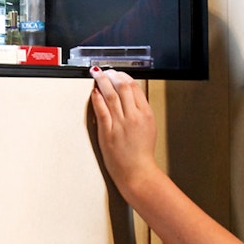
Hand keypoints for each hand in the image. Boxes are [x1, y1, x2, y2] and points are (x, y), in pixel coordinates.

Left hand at [89, 67, 159, 198]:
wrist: (137, 172)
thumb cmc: (142, 153)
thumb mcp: (149, 127)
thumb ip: (140, 111)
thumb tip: (132, 97)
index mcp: (145, 114)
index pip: (135, 87)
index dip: (124, 77)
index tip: (118, 74)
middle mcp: (133, 116)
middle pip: (122, 88)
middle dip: (112, 76)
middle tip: (106, 72)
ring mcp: (120, 124)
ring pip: (111, 96)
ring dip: (103, 82)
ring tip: (97, 75)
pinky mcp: (108, 132)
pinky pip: (101, 110)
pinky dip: (97, 99)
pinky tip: (94, 92)